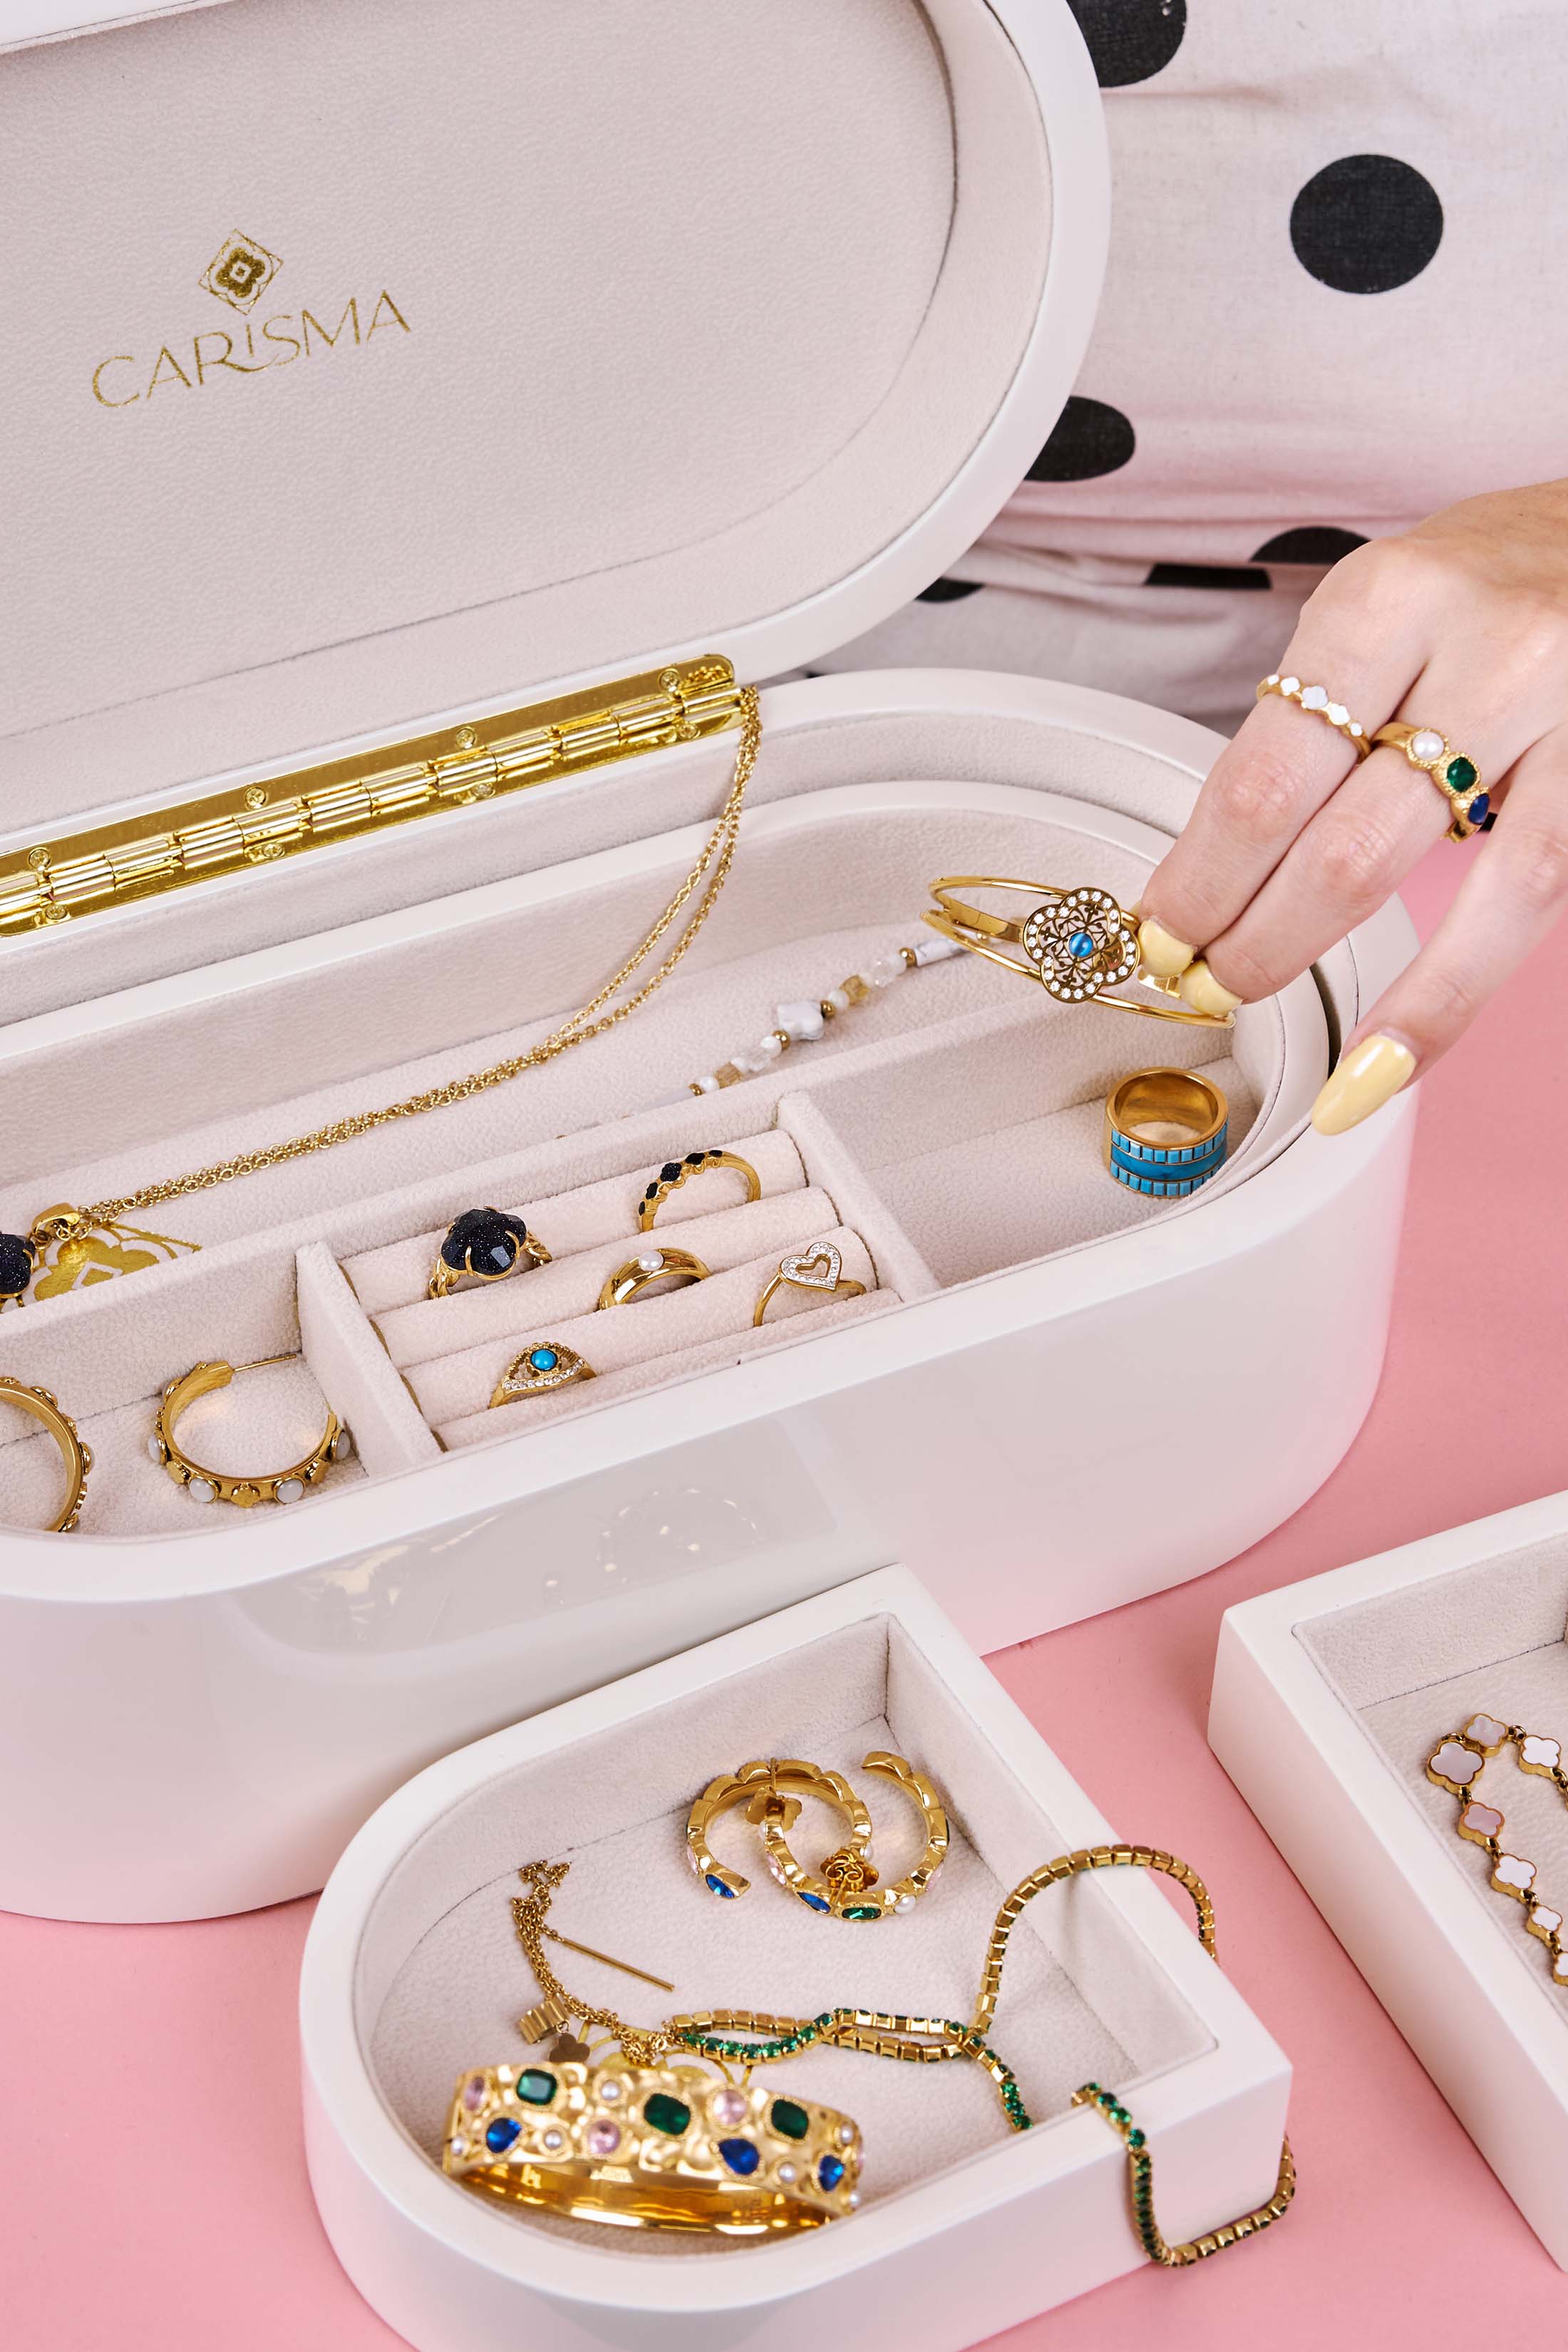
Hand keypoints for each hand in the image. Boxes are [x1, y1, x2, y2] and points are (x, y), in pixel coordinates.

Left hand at [1136, 479, 1567, 1131]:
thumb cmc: (1496, 583)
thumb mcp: (1387, 609)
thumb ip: (1313, 722)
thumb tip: (1215, 864)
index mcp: (1390, 602)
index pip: (1264, 778)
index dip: (1199, 879)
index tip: (1157, 932)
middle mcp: (1482, 651)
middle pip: (1330, 841)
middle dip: (1244, 935)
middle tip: (1197, 979)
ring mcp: (1562, 712)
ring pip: (1427, 879)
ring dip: (1318, 960)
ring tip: (1256, 1002)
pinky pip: (1525, 905)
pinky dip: (1442, 1001)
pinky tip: (1387, 1061)